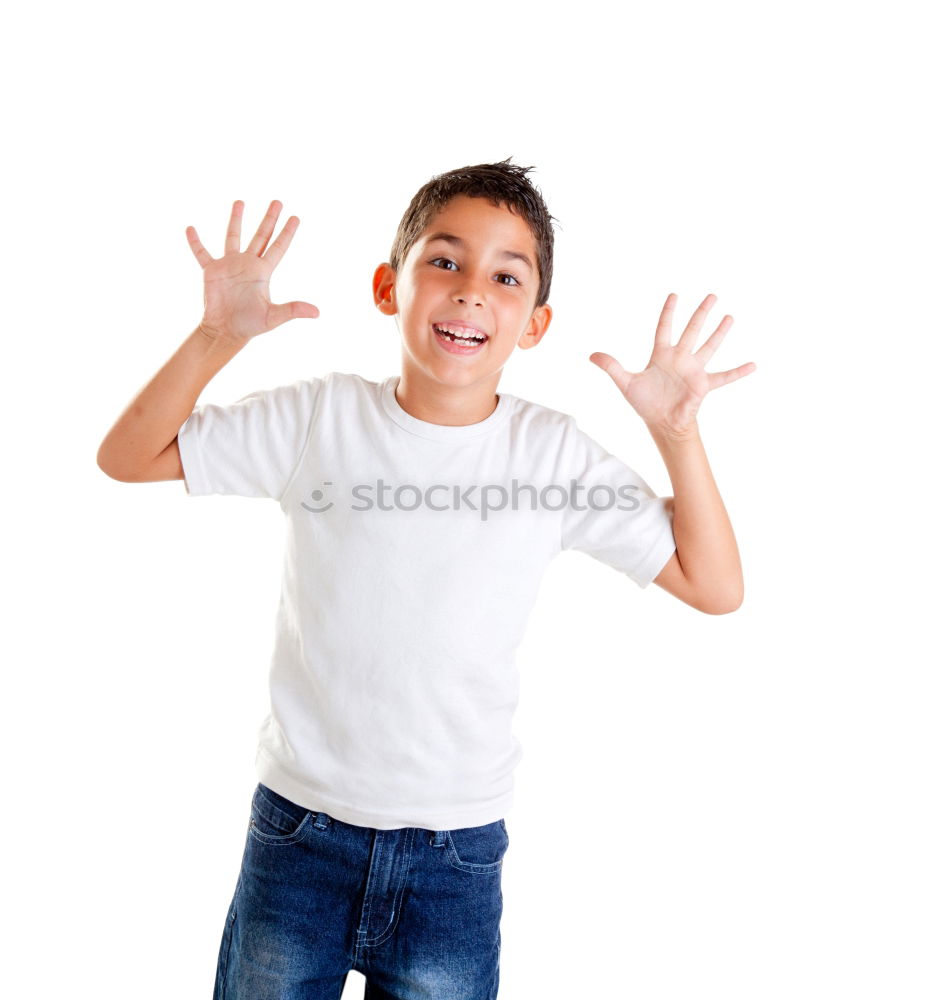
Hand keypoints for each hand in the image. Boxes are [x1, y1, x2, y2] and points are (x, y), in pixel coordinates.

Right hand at [186, 200, 318, 342]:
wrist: (226, 331)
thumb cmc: (250, 326)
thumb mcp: (273, 317)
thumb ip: (293, 310)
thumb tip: (317, 313)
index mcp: (263, 272)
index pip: (278, 247)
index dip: (287, 233)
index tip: (296, 217)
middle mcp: (248, 264)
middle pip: (261, 236)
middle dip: (269, 219)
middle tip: (278, 201)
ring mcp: (229, 265)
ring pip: (233, 237)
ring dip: (236, 220)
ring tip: (240, 201)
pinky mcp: (212, 271)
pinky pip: (202, 253)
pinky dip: (195, 242)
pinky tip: (190, 228)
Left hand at [589, 293, 755, 438]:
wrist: (661, 423)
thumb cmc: (646, 403)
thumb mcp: (626, 383)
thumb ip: (611, 367)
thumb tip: (591, 355)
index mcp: (661, 355)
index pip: (664, 328)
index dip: (668, 312)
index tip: (674, 295)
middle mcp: (680, 358)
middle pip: (692, 330)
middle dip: (701, 313)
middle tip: (712, 295)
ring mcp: (693, 370)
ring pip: (709, 346)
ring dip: (719, 333)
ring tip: (730, 317)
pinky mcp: (703, 385)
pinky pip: (724, 377)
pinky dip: (738, 372)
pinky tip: (754, 365)